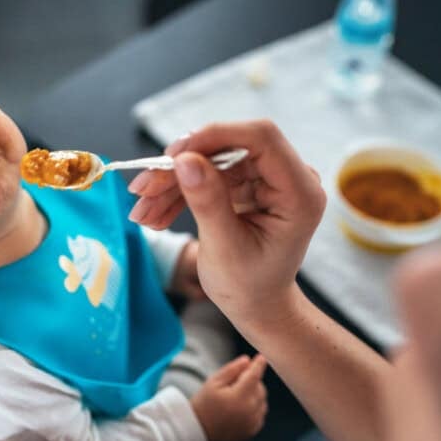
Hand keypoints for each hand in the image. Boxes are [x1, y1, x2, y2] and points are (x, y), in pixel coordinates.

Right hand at [129, 121, 325, 327]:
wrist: (256, 304)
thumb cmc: (248, 285)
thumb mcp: (225, 248)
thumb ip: (207, 201)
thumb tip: (184, 160)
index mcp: (299, 192)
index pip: (261, 139)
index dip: (215, 136)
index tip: (174, 154)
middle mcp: (288, 178)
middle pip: (228, 149)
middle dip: (181, 167)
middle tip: (141, 189)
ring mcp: (266, 180)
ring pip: (210, 162)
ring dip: (171, 184)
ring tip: (141, 212)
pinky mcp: (247, 185)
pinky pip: (207, 176)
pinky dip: (178, 193)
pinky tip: (154, 213)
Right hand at [190, 354, 267, 440]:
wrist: (198, 429)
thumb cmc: (204, 403)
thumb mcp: (213, 382)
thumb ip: (231, 369)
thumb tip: (247, 360)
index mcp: (239, 397)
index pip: (254, 376)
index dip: (258, 365)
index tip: (261, 357)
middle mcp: (249, 411)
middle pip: (260, 388)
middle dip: (252, 381)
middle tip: (235, 382)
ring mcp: (252, 423)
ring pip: (262, 401)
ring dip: (255, 394)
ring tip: (236, 396)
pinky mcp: (252, 430)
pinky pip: (260, 413)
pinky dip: (255, 407)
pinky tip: (240, 407)